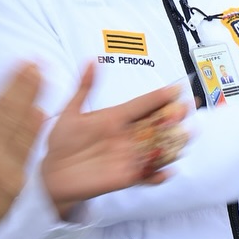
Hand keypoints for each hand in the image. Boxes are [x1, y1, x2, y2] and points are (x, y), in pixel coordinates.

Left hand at [42, 64, 187, 217]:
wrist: (53, 172)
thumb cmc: (62, 142)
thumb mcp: (70, 112)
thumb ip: (83, 87)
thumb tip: (91, 61)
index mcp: (116, 118)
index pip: (142, 105)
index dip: (159, 97)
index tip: (176, 89)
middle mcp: (126, 136)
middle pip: (156, 125)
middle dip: (173, 117)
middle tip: (185, 109)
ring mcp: (127, 156)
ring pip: (157, 148)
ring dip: (172, 144)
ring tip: (185, 136)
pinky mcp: (125, 177)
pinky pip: (146, 175)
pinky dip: (157, 175)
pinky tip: (166, 172)